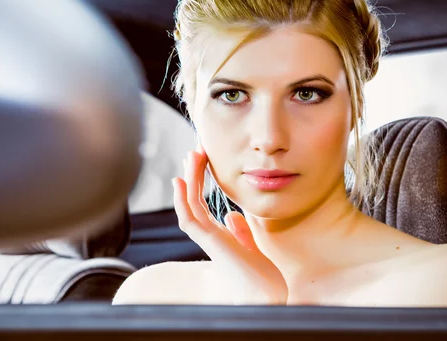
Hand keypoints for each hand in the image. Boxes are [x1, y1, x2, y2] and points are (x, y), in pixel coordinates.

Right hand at [172, 146, 287, 304]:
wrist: (265, 296)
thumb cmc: (262, 277)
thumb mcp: (253, 246)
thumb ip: (242, 231)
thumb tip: (231, 214)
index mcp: (218, 235)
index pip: (201, 205)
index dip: (198, 183)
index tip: (199, 162)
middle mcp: (209, 235)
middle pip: (193, 200)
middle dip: (194, 174)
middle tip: (196, 150)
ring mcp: (207, 239)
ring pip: (189, 204)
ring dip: (189, 179)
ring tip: (192, 155)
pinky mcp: (209, 243)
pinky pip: (189, 218)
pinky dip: (183, 200)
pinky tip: (181, 182)